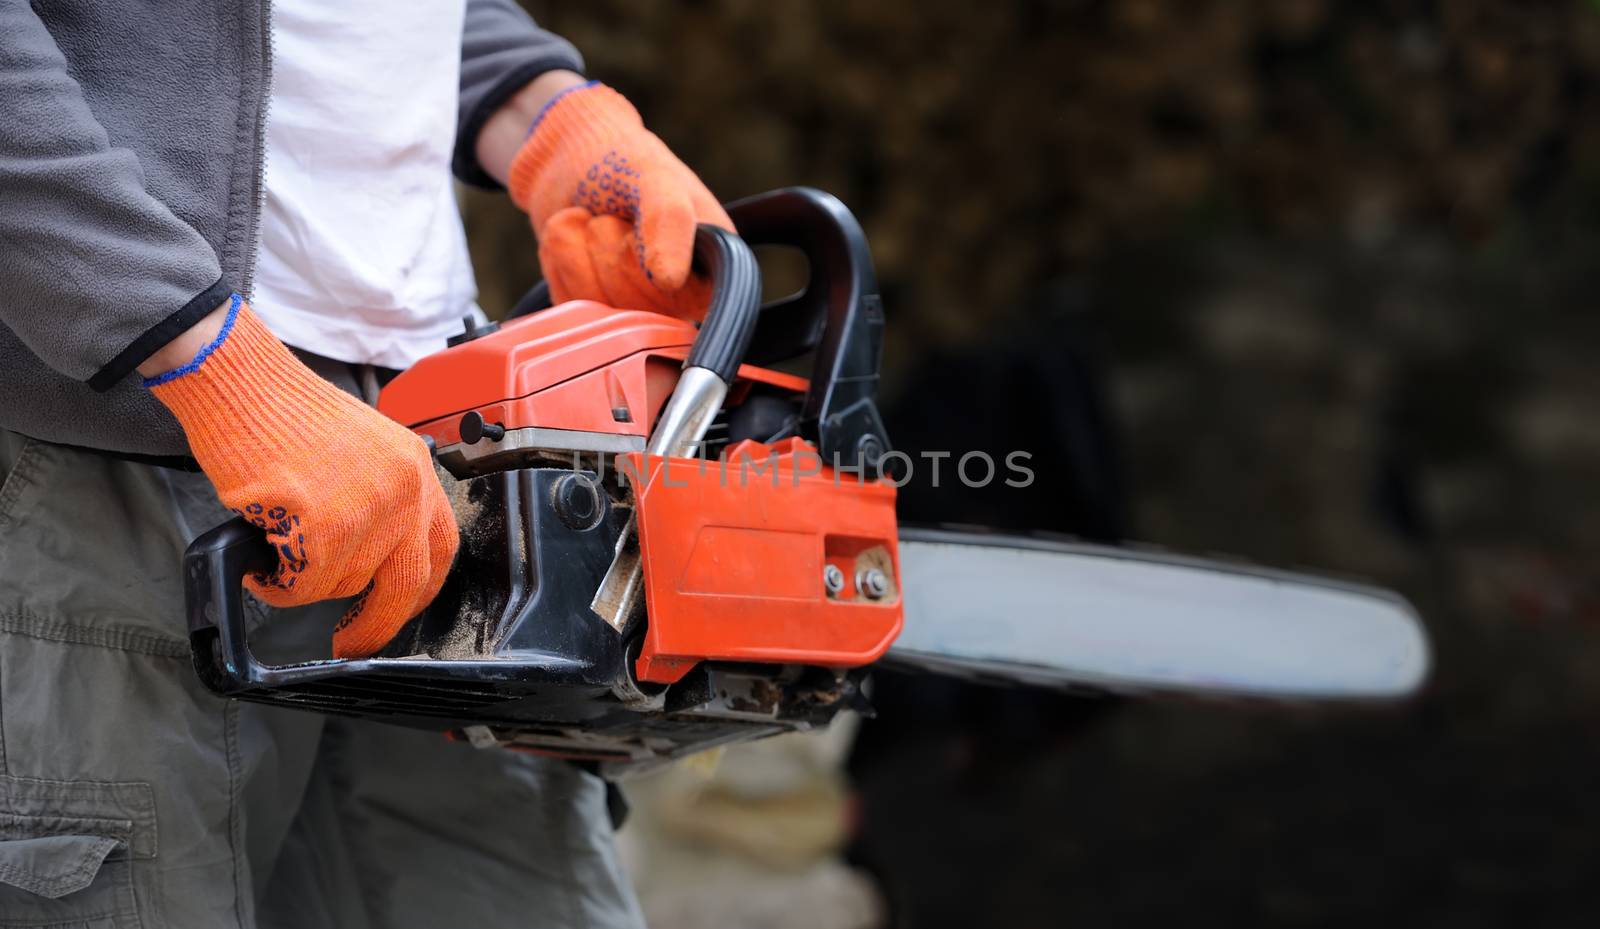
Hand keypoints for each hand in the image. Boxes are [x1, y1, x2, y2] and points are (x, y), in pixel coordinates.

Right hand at [145, 296, 458, 657]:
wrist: (242, 384)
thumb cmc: (284, 413)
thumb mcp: (363, 448)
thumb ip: (382, 497)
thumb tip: (376, 559)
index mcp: (416, 469)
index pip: (440, 547)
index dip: (419, 590)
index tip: (399, 611)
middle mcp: (404, 490)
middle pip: (405, 583)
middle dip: (375, 624)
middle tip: (350, 643)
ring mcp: (368, 508)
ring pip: (342, 585)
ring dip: (305, 583)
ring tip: (277, 551)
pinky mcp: (323, 524)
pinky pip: (302, 584)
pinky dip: (276, 584)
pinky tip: (260, 560)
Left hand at [504, 82, 731, 318]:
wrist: (569, 159)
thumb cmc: (622, 162)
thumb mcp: (654, 175)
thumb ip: (671, 221)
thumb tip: (670, 282)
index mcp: (712, 268)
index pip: (681, 296)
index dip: (644, 260)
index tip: (636, 224)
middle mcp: (679, 298)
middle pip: (631, 303)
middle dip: (606, 244)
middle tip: (612, 216)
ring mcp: (634, 311)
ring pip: (594, 302)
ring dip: (577, 247)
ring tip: (590, 220)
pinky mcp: (595, 314)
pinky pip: (568, 302)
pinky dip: (560, 260)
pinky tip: (575, 240)